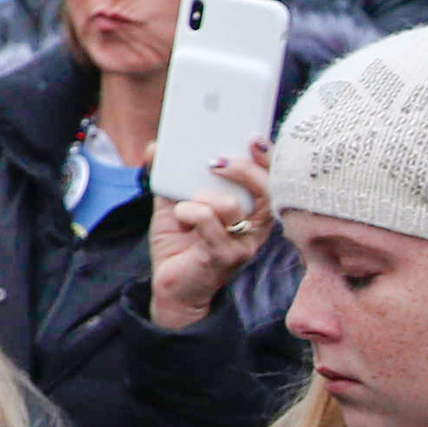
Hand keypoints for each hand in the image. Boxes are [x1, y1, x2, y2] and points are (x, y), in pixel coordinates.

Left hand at [150, 142, 273, 327]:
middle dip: (243, 170)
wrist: (171, 287)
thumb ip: (168, 176)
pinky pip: (210, 222)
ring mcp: (244, 243)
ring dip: (203, 197)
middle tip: (216, 162)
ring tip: (186, 204)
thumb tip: (155, 147)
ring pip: (233, 206)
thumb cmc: (180, 243)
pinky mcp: (226, 256)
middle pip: (266, 190)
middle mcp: (255, 226)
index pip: (272, 180)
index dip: (268, 159)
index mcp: (250, 209)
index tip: (253, 139)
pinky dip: (190, 212)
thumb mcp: (173, 203)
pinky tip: (181, 215)